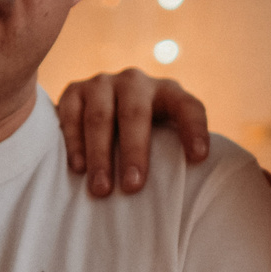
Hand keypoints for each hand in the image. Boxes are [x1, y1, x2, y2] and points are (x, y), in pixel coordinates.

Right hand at [55, 71, 209, 197]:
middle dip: (134, 152)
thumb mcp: (165, 138)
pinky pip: (72, 116)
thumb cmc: (143, 139)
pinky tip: (78, 168)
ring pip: (100, 117)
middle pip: (135, 114)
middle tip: (132, 187)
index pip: (187, 106)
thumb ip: (177, 153)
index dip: (194, 129)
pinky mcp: (74, 90)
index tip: (198, 158)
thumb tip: (195, 186)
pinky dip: (74, 143)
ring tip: (102, 188)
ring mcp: (103, 83)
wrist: (101, 115)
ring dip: (100, 155)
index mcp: (168, 92)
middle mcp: (136, 82)